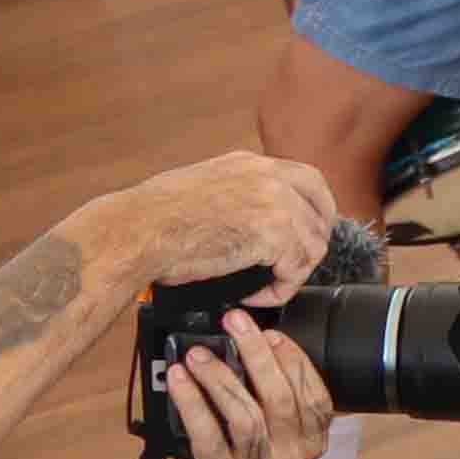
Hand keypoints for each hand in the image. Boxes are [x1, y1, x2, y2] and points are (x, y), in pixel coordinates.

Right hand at [85, 150, 342, 308]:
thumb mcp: (202, 186)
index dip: (317, 211)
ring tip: (263, 286)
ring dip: (291, 273)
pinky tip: (255, 294)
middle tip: (293, 268)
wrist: (137, 231)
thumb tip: (249, 217)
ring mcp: (276, 203)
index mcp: (250, 163)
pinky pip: (295, 270)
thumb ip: (235, 193)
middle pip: (322, 212)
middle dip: (313, 243)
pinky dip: (278, 290)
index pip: (309, 180)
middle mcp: (269, 177)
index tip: (310, 233)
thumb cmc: (151, 218)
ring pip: (311, 245)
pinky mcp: (275, 234)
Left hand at [140, 312, 336, 458]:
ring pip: (245, 415)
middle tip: (235, 323)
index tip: (270, 333)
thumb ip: (270, 403)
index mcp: (310, 445)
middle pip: (279, 399)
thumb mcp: (267, 439)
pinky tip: (179, 380)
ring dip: (219, 377)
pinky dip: (192, 401)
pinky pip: (207, 433)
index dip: (294, 361)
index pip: (315, 396)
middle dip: (257, 355)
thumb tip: (251, 347)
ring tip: (197, 354)